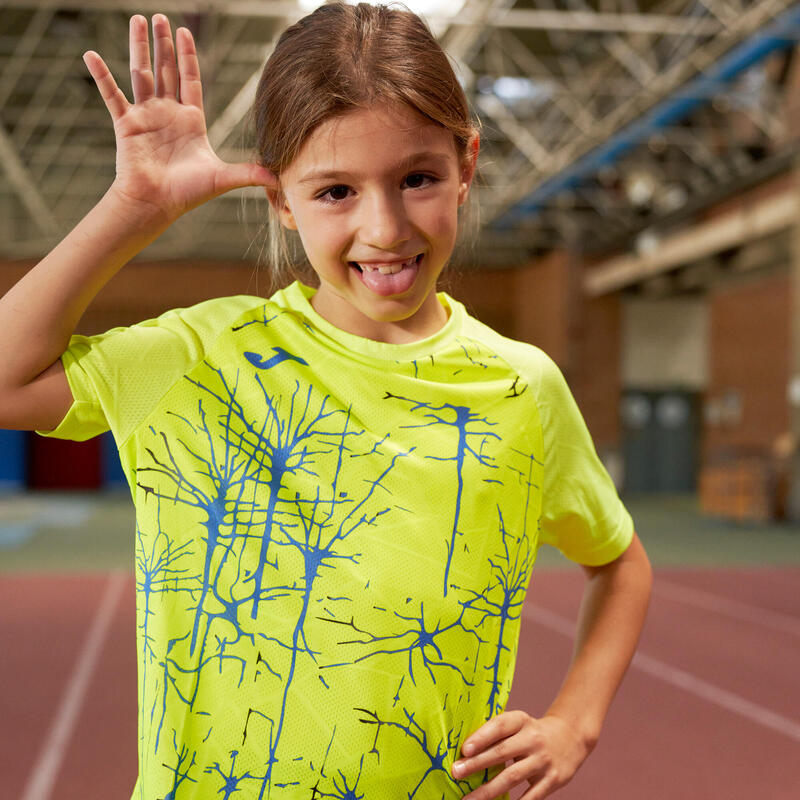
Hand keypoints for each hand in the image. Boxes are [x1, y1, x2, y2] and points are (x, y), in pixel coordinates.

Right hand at [83, 13, 275, 224]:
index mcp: (190, 120)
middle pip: (165, 70)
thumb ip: (250, 173)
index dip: (187, 56)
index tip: (184, 31)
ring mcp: (146, 116)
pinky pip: (111, 95)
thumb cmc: (188, 193)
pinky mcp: (126, 124)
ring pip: (141, 74)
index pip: (190, 80)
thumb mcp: (224, 178)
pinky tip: (90, 55)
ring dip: (139, 47)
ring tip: (138, 20)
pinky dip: (101, 76)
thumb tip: (280, 180)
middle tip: (160, 17)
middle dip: (163, 44)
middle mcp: (167, 113)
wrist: (157, 204)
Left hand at [451, 710, 590, 798]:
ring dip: (488, 790)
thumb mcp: (519, 724)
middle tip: (456, 772)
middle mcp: (532, 739)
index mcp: (521, 721)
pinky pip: (530, 797)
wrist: (570, 736)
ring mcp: (543, 760)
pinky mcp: (552, 780)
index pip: (500, 726)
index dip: (482, 736)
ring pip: (512, 777)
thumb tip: (465, 752)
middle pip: (502, 752)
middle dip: (477, 764)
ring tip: (468, 799)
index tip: (464, 749)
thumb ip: (498, 734)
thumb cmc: (531, 732)